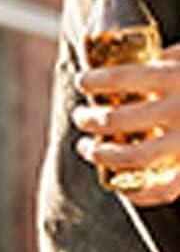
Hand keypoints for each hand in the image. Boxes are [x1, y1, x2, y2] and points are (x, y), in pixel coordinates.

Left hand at [74, 46, 179, 205]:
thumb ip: (166, 59)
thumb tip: (122, 59)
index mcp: (179, 77)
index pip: (124, 78)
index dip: (96, 80)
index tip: (83, 81)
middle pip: (119, 119)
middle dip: (90, 119)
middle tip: (81, 115)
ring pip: (133, 156)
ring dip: (100, 154)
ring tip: (87, 147)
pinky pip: (163, 190)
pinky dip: (136, 193)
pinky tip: (116, 184)